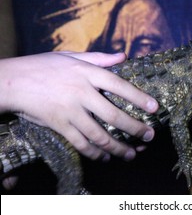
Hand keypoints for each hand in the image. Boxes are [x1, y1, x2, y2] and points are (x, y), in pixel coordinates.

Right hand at [0, 52, 157, 160]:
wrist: (11, 81)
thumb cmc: (43, 66)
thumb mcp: (71, 56)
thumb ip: (99, 58)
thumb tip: (123, 56)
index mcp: (87, 73)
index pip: (119, 86)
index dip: (139, 97)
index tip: (155, 108)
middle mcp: (81, 93)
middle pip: (113, 115)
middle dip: (134, 128)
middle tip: (149, 136)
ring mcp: (70, 111)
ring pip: (98, 134)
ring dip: (117, 147)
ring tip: (131, 154)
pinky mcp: (59, 125)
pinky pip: (80, 143)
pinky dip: (95, 153)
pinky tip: (106, 157)